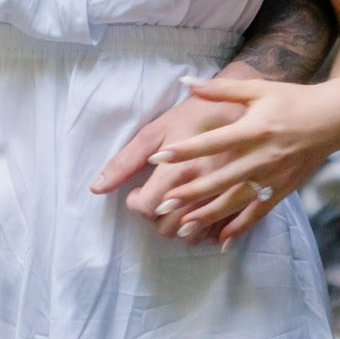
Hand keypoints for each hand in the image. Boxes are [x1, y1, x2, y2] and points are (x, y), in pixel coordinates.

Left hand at [88, 91, 246, 245]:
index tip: (138, 190)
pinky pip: (220, 232)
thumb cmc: (192, 115)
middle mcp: (203, 188)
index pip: (147, 208)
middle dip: (155, 218)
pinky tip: (198, 214)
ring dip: (178, 226)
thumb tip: (97, 188)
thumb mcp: (154, 131)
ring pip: (193, 235)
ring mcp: (226, 197)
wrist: (238, 103)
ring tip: (174, 205)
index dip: (135, 202)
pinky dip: (205, 230)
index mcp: (179, 170)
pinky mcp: (243, 200)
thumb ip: (125, 161)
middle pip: (169, 228)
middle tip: (155, 197)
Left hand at [147, 76, 339, 244]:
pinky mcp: (284, 189)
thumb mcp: (258, 89)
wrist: (335, 119)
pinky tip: (221, 239)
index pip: (213, 143)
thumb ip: (221, 88)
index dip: (185, 151)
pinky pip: (259, 212)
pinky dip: (240, 227)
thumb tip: (186, 81)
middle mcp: (264, 156)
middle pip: (221, 179)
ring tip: (183, 226)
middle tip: (162, 204)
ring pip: (237, 201)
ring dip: (209, 215)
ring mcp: (274, 176)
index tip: (159, 158)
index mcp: (255, 129)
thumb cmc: (293, 99)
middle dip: (190, 193)